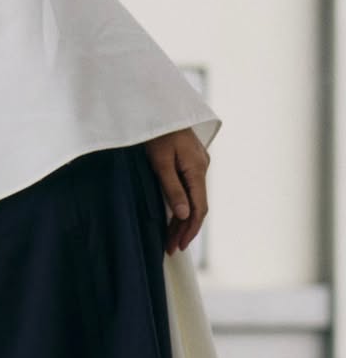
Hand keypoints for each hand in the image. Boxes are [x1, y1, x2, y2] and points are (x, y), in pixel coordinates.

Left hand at [141, 126, 210, 256]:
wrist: (156, 108)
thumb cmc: (155, 133)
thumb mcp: (160, 162)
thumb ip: (173, 189)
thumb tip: (186, 215)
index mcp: (197, 168)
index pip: (199, 207)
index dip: (190, 229)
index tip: (179, 245)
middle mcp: (202, 167)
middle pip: (198, 205)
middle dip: (185, 229)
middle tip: (171, 249)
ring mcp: (198, 164)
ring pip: (194, 198)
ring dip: (183, 219)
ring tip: (170, 240)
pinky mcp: (191, 162)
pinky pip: (190, 189)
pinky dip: (182, 205)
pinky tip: (174, 218)